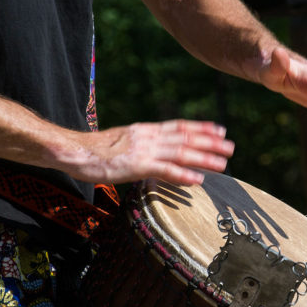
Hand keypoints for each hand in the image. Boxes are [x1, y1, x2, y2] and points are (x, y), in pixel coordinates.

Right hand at [63, 119, 234, 185]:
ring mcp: (144, 150)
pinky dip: (182, 175)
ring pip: (181, 153)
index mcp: (146, 130)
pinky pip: (164, 171)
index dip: (201, 128)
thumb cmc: (96, 151)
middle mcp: (149, 137)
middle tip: (231, 146)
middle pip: (186, 138)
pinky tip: (197, 181)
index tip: (220, 129)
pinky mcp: (136, 166)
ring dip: (204, 158)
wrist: (75, 151)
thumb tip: (157, 153)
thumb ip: (143, 145)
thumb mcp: (124, 142)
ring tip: (224, 164)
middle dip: (211, 142)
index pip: (179, 126)